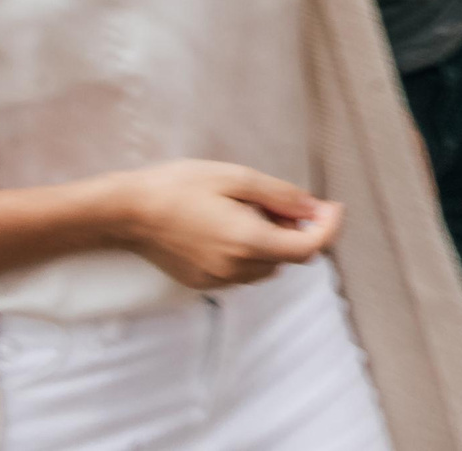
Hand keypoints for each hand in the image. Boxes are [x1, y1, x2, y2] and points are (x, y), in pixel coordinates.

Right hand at [103, 160, 340, 290]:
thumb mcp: (237, 178)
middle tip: (287, 202)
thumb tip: (314, 209)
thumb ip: (280, 196)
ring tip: (253, 211)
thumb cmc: (181, 186)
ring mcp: (218, 280)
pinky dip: (251, 252)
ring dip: (275, 243)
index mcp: (249, 242)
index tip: (332, 206)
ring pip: (268, 267)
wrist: (128, 212)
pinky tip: (232, 226)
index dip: (329, 228)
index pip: (308, 249)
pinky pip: (243, 272)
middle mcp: (237, 269)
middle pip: (290, 258)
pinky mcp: (202, 282)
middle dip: (300, 231)